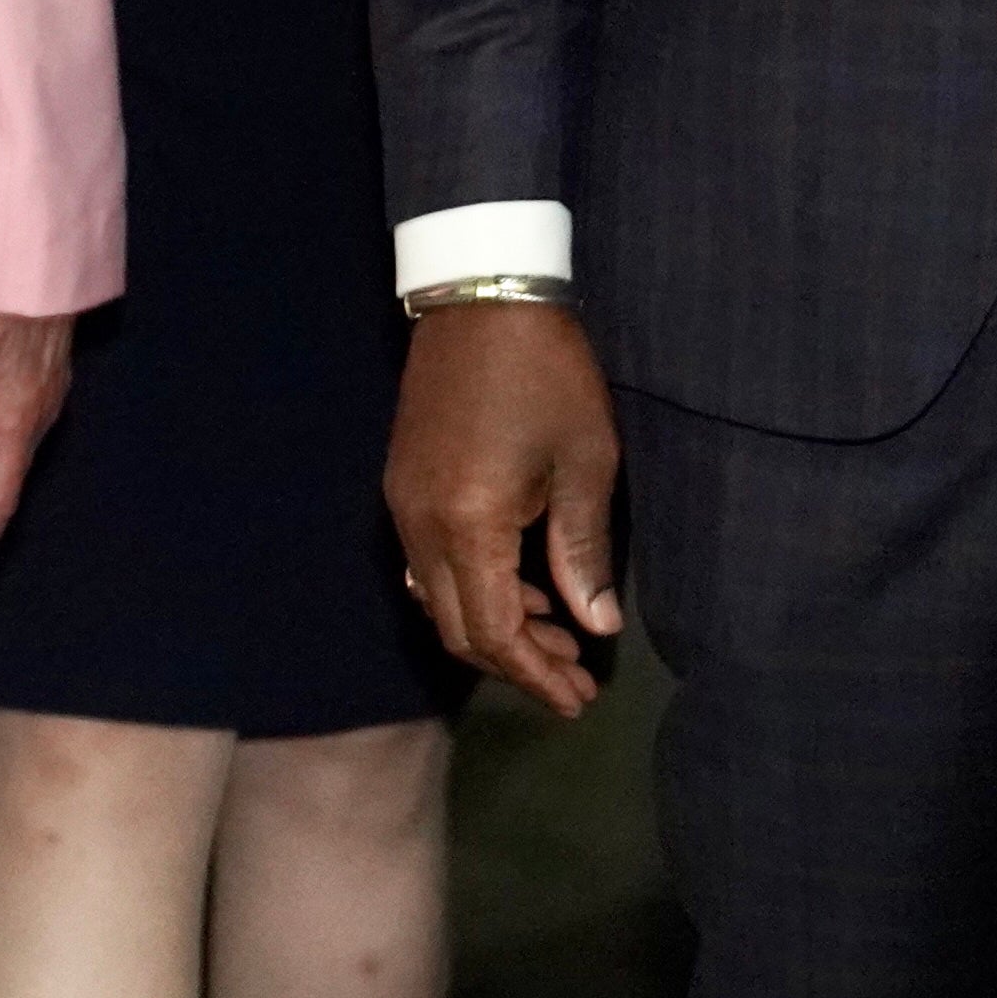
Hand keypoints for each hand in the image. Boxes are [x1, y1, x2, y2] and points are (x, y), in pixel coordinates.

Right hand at [387, 300, 623, 717]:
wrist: (481, 295)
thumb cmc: (547, 375)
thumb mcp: (585, 464)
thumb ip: (584, 552)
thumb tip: (595, 625)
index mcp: (468, 524)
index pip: (493, 631)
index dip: (535, 676)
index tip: (578, 702)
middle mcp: (420, 524)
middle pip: (455, 628)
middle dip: (515, 663)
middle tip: (574, 677)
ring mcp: (402, 503)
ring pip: (436, 598)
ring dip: (492, 626)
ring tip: (556, 631)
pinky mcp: (402, 482)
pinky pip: (426, 562)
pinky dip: (469, 588)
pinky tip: (516, 580)